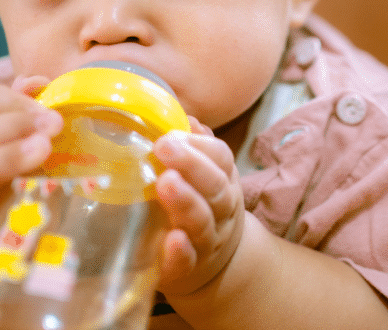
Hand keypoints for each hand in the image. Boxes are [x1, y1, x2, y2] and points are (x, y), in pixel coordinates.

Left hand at [153, 118, 244, 296]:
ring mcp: (206, 241)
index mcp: (223, 182)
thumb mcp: (203, 178)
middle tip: (164, 147)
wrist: (216, 267)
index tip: (171, 134)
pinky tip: (172, 240)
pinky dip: (180, 252)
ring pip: (202, 221)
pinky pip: (187, 261)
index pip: (221, 158)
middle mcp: (220, 210)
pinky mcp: (187, 269)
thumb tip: (184, 118)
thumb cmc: (201, 209)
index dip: (200, 146)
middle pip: (214, 187)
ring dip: (185, 201)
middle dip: (192, 165)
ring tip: (165, 183)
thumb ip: (194, 149)